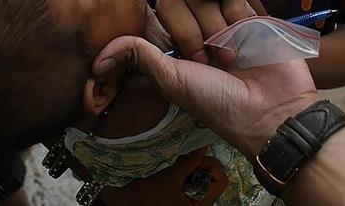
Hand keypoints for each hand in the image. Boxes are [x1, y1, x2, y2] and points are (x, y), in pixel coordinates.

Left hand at [94, 0, 319, 157]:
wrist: (271, 108)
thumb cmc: (217, 101)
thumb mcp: (172, 80)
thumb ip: (137, 56)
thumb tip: (96, 59)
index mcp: (173, 47)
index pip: (156, 11)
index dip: (167, 27)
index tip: (180, 52)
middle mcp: (195, 31)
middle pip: (177, 0)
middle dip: (191, 33)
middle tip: (207, 61)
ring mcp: (222, 21)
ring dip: (218, 30)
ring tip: (233, 59)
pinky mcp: (250, 15)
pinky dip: (241, 21)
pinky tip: (251, 44)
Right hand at [100, 148, 227, 205]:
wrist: (123, 201)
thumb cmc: (145, 195)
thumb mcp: (169, 177)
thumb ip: (190, 160)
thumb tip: (204, 144)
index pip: (220, 180)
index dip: (210, 165)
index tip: (194, 159)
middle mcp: (198, 204)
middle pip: (212, 176)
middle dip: (198, 165)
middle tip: (182, 161)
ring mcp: (190, 199)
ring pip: (201, 175)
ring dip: (189, 167)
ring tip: (174, 166)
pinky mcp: (182, 194)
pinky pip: (191, 178)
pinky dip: (184, 171)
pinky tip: (171, 171)